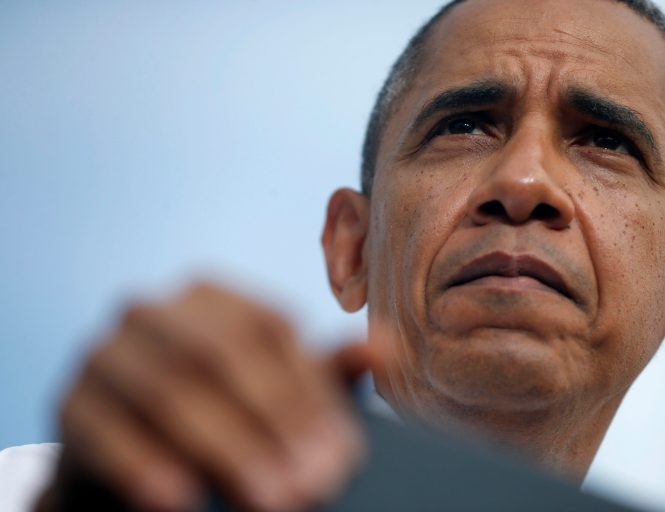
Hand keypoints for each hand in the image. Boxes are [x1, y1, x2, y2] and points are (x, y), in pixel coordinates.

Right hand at [38, 283, 375, 510]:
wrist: (130, 455)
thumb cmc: (217, 415)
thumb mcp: (273, 392)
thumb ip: (324, 373)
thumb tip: (384, 348)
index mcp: (211, 296)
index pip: (269, 331)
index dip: (309, 392)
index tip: (342, 454)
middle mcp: (155, 310)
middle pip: (220, 354)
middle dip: (272, 422)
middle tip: (311, 484)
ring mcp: (106, 350)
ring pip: (168, 388)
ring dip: (224, 447)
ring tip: (269, 499)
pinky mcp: (70, 400)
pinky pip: (106, 429)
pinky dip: (145, 464)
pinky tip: (182, 500)